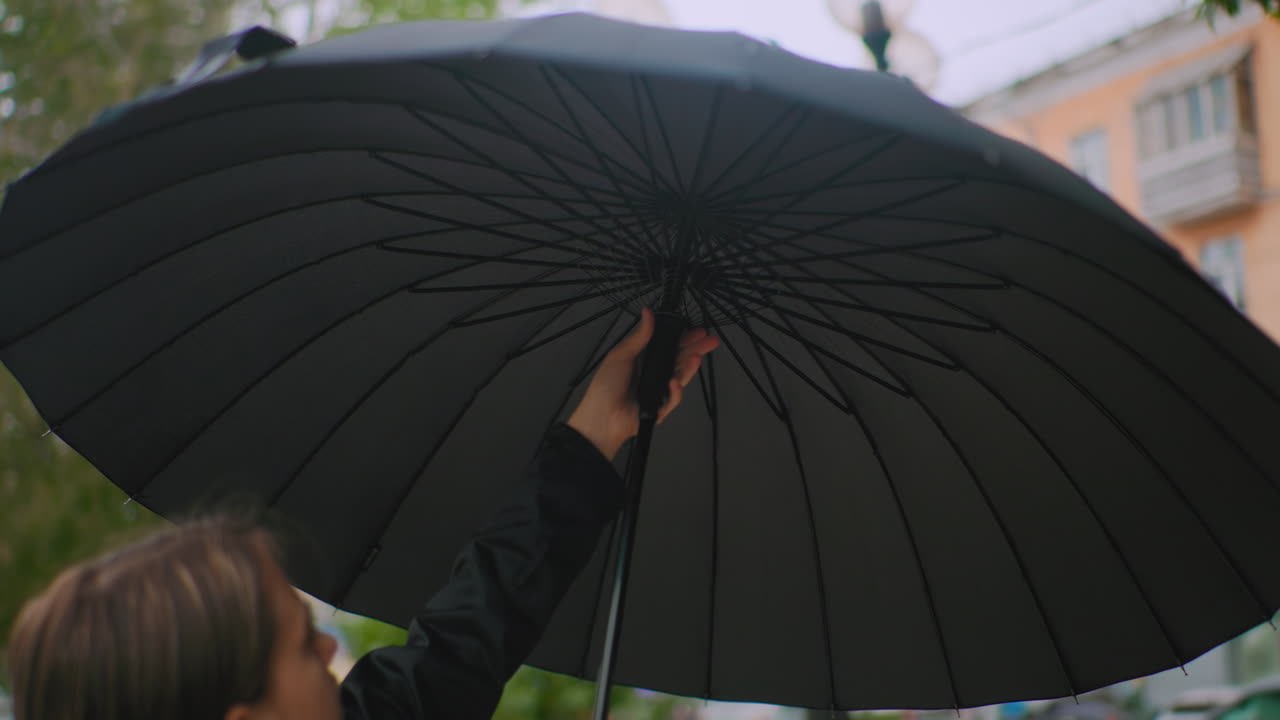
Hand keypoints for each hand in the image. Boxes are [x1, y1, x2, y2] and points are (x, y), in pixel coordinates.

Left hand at [567, 308, 719, 460]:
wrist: (601, 417)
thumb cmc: (605, 386)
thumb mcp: (621, 355)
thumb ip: (639, 336)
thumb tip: (648, 313)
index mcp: (643, 358)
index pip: (669, 345)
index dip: (684, 338)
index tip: (697, 330)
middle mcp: (653, 373)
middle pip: (679, 359)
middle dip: (696, 349)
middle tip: (710, 341)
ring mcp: (658, 390)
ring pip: (680, 377)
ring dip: (689, 367)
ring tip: (697, 357)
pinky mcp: (660, 407)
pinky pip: (673, 398)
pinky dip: (675, 391)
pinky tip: (674, 383)